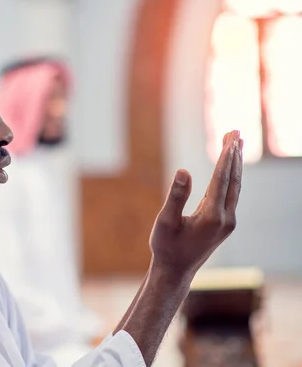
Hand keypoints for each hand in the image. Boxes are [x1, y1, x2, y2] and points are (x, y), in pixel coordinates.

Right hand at [150, 130, 242, 278]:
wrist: (175, 271)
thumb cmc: (166, 246)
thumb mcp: (165, 221)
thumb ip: (175, 195)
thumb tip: (183, 171)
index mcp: (212, 217)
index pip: (221, 180)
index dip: (225, 157)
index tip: (231, 138)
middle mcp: (225, 219)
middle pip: (234, 180)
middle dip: (235, 155)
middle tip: (235, 132)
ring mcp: (227, 222)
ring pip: (234, 187)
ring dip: (234, 164)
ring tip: (234, 143)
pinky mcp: (224, 224)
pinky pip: (230, 194)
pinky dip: (230, 176)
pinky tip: (228, 167)